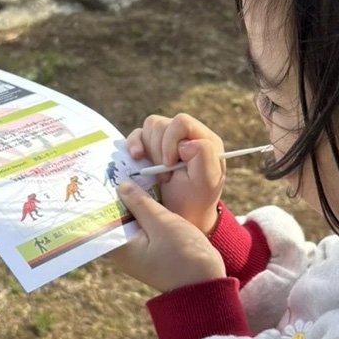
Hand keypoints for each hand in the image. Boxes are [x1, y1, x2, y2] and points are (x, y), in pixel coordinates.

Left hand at [109, 181, 225, 292]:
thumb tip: (121, 186)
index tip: (103, 175)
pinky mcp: (153, 246)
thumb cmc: (184, 255)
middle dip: (118, 195)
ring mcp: (140, 249)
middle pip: (115, 217)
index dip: (101, 197)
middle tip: (118, 167)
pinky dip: (146, 209)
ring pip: (131, 218)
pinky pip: (144, 223)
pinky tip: (150, 191)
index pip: (102, 220)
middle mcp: (125, 250)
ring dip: (134, 200)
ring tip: (132, 172)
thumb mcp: (162, 223)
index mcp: (120, 248)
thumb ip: (140, 203)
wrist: (207, 282)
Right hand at [126, 114, 224, 233]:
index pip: (182, 122)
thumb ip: (202, 155)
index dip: (171, 141)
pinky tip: (136, 158)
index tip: (170, 165)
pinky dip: (133, 145)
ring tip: (155, 173)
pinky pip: (137, 135)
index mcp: (203, 139)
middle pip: (162, 124)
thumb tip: (185, 142)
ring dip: (148, 150)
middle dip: (158, 151)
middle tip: (164, 175)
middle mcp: (186, 135)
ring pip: (150, 127)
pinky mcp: (152, 147)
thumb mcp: (205, 181)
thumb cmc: (194, 199)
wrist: (181, 216)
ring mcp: (168, 140)